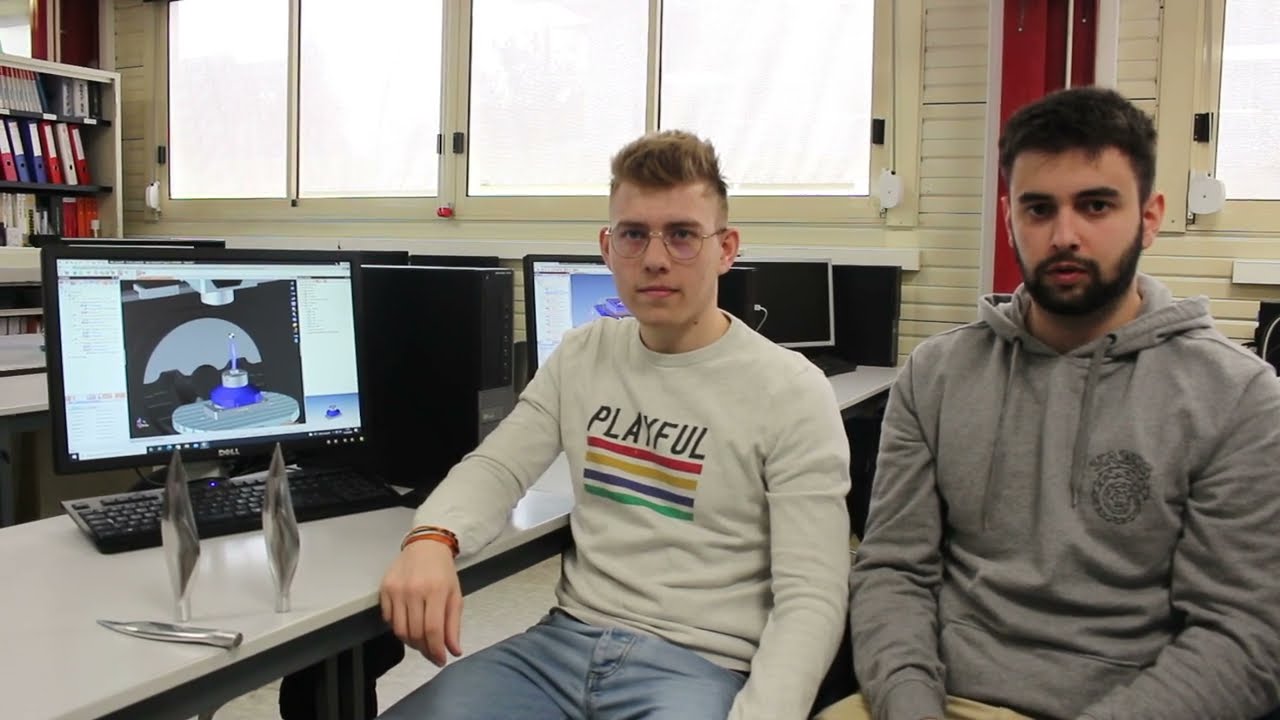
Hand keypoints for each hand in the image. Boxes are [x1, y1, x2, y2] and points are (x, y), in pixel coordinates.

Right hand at [379, 539, 462, 666]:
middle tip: (431, 653)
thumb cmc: (443, 572)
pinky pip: (388, 619)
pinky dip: (398, 627)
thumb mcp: (455, 595)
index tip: (440, 660)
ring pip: (399, 629)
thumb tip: (454, 651)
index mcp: (436, 591)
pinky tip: (408, 623)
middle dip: (424, 649)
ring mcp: (396, 590)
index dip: (436, 650)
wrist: (426, 546)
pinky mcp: (384, 589)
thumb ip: (453, 625)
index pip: (432, 630)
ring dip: (411, 641)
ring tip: (420, 640)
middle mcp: (414, 590)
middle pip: (415, 633)